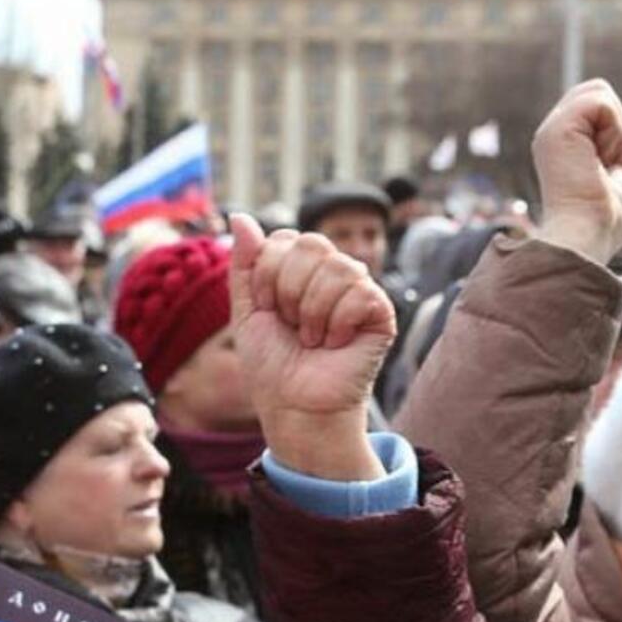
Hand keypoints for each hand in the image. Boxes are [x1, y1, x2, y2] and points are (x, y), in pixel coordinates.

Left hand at [230, 214, 391, 481]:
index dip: (267, 273)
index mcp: (301, 270)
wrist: (293, 406)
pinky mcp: (381, 313)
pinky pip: (360, 293)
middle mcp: (332, 274)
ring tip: (311, 339)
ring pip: (336, 267)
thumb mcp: (247, 311)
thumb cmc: (272, 365)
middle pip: (311, 244)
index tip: (266, 308)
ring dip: (311, 311)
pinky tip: (334, 344)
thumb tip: (240, 215)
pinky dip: (336, 323)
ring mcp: (359, 291)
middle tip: (291, 323)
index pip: (285, 238)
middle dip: (288, 289)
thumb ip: (244, 265)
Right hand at [531, 79, 621, 263]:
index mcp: (565, 145)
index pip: (599, 107)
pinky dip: (614, 129)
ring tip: (604, 161)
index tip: (611, 167)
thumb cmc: (604, 221)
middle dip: (618, 124)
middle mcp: (554, 133)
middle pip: (598, 90)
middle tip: (609, 162)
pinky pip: (601, 100)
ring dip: (617, 128)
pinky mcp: (557, 128)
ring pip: (600, 91)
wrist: (588, 236)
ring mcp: (552, 129)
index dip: (618, 129)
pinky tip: (601, 157)